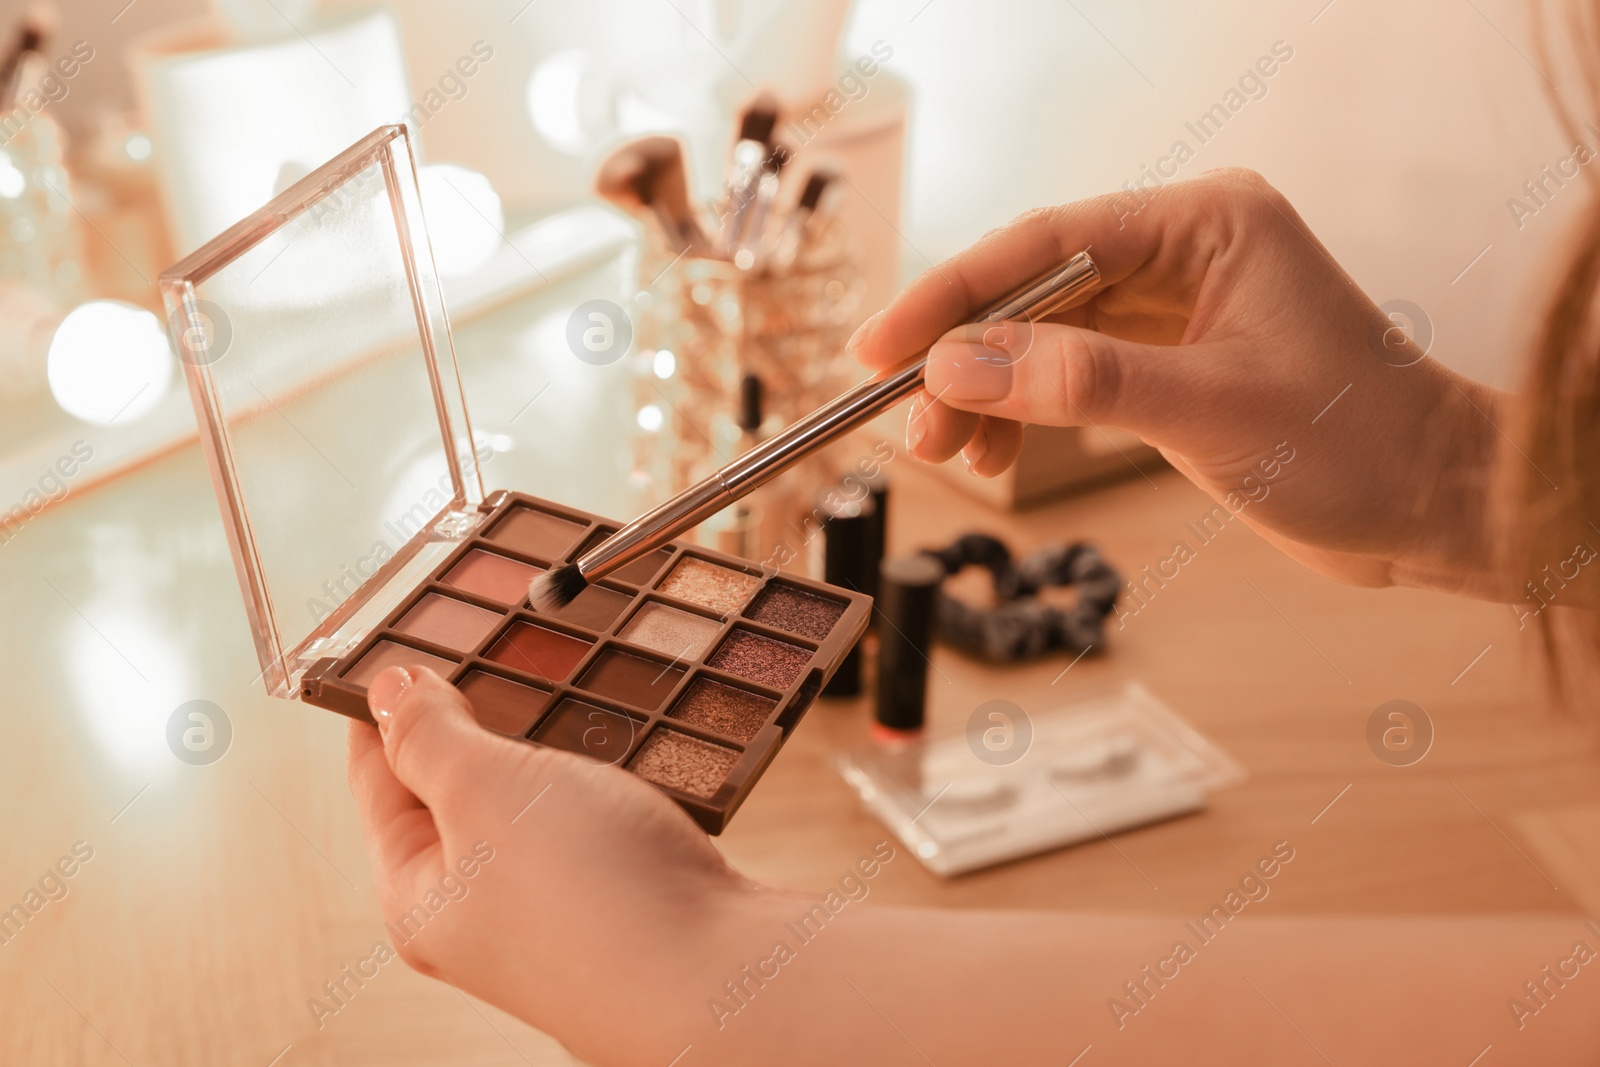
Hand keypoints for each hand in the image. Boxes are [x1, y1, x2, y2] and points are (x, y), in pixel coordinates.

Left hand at [345, 665, 760, 1064]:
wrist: (721, 975)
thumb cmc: (590, 892)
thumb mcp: (486, 790)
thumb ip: (431, 736)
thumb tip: (388, 692)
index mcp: (418, 895)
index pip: (376, 778)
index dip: (383, 703)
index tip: (404, 638)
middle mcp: (477, 913)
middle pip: (454, 793)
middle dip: (472, 718)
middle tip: (495, 645)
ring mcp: (551, 912)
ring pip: (531, 805)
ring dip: (545, 746)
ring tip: (561, 683)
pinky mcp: (619, 903)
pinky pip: (590, 822)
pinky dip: (599, 776)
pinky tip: (620, 743)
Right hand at [849, 169, 1504, 595]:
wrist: (1437, 510)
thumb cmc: (1358, 448)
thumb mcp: (1205, 411)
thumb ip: (1076, 382)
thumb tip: (955, 368)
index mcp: (1208, 223)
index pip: (1047, 243)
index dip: (953, 294)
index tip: (880, 347)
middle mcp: (1187, 252)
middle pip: (1034, 289)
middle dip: (963, 356)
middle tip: (905, 418)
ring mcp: (1177, 309)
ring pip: (1043, 337)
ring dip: (987, 393)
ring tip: (944, 451)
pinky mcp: (1172, 365)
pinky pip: (1070, 376)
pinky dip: (1026, 415)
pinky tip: (994, 454)